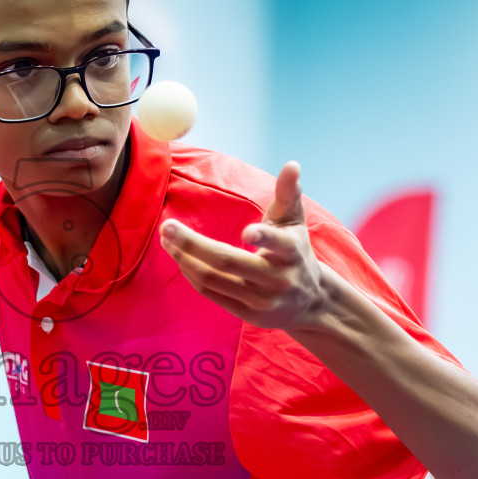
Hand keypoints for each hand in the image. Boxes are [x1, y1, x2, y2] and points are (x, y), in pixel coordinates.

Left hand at [158, 161, 344, 333]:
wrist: (311, 304)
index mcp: (292, 252)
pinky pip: (210, 293)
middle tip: (168, 226)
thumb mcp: (295, 223)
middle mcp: (277, 279)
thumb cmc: (296, 253)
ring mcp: (261, 300)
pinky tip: (179, 257)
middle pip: (228, 262)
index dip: (264, 237)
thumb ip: (288, 193)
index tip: (247, 232)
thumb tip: (292, 164)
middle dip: (193, 245)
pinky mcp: (246, 314)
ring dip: (184, 258)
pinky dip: (191, 274)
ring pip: (213, 279)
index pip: (278, 244)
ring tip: (166, 239)